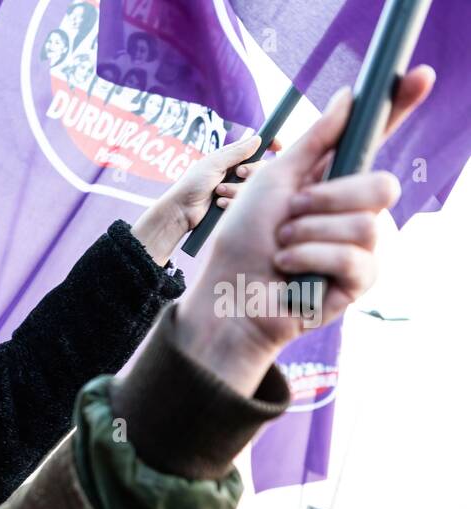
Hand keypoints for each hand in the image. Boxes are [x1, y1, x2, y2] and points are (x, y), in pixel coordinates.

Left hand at [132, 134, 279, 264]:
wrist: (181, 211)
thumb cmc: (193, 184)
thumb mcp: (214, 164)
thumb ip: (237, 153)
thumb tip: (258, 139)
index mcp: (230, 157)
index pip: (255, 147)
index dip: (269, 144)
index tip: (278, 146)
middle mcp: (235, 171)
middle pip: (260, 167)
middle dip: (251, 171)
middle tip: (238, 173)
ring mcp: (235, 187)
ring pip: (253, 186)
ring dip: (236, 189)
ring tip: (218, 192)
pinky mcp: (233, 203)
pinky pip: (244, 201)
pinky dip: (232, 201)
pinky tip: (218, 203)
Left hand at [173, 67, 434, 396]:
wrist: (227, 293)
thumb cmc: (242, 240)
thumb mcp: (272, 181)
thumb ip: (314, 141)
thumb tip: (349, 95)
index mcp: (335, 183)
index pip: (376, 142)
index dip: (400, 108)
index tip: (421, 75)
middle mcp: (356, 212)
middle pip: (382, 185)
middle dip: (326, 198)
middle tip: (289, 216)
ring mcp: (362, 248)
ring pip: (368, 224)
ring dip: (310, 233)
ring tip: (281, 248)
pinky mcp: (359, 282)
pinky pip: (355, 258)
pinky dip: (310, 259)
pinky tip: (288, 269)